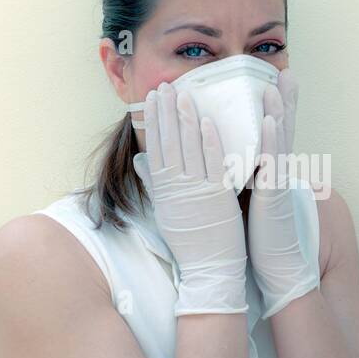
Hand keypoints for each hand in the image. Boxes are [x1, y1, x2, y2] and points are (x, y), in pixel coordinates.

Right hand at [139, 81, 248, 315]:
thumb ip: (155, 183)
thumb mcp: (166, 210)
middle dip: (164, 113)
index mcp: (164, 189)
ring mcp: (197, 190)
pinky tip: (206, 122)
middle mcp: (177, 187)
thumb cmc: (189, 242)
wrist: (208, 270)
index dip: (152, 122)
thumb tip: (140, 162)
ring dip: (184, 120)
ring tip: (181, 94)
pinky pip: (212, 164)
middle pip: (168, 143)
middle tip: (162, 87)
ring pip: (188, 149)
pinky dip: (209, 143)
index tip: (150, 100)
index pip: (155, 148)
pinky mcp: (218, 196)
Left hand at [246, 70, 319, 318]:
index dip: (273, 107)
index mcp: (267, 171)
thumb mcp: (246, 198)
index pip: (270, 133)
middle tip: (283, 71)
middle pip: (282, 128)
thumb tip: (225, 162)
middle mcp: (276, 172)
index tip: (270, 79)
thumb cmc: (257, 236)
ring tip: (274, 86)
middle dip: (283, 100)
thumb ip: (240, 176)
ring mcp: (278, 182)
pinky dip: (273, 141)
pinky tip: (272, 121)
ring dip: (278, 111)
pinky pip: (274, 162)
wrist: (276, 268)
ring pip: (280, 141)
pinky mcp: (275, 195)